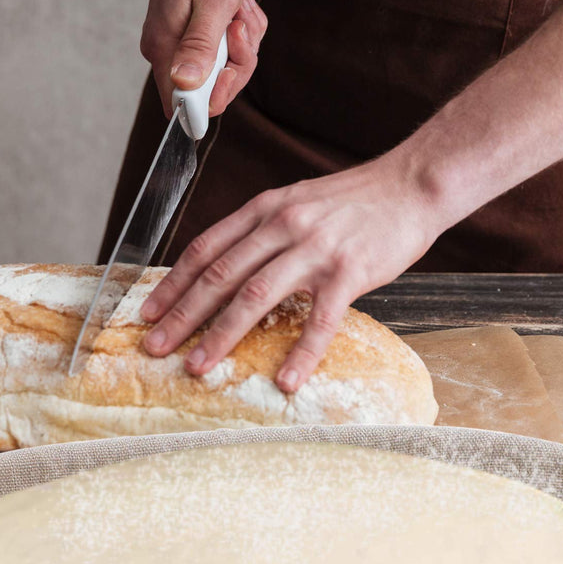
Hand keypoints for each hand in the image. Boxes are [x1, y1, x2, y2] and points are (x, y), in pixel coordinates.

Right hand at [140, 0, 266, 118]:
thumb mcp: (212, 5)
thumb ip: (200, 48)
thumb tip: (184, 85)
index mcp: (164, 49)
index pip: (186, 105)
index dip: (216, 97)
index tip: (231, 70)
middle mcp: (169, 52)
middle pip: (215, 89)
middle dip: (239, 61)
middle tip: (237, 25)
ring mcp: (183, 45)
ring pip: (228, 69)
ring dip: (244, 40)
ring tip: (237, 8)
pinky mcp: (197, 36)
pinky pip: (231, 51)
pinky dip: (243, 31)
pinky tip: (238, 6)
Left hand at [140, 1, 562, 393]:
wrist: (413, 184)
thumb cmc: (359, 200)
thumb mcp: (301, 201)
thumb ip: (267, 230)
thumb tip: (235, 270)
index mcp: (267, 208)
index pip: (207, 248)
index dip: (173, 283)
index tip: (148, 312)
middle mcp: (283, 224)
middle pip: (220, 275)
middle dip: (182, 314)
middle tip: (154, 347)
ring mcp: (315, 248)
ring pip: (255, 296)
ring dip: (221, 334)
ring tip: (197, 366)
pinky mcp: (349, 271)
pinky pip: (319, 319)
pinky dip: (300, 352)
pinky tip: (284, 379)